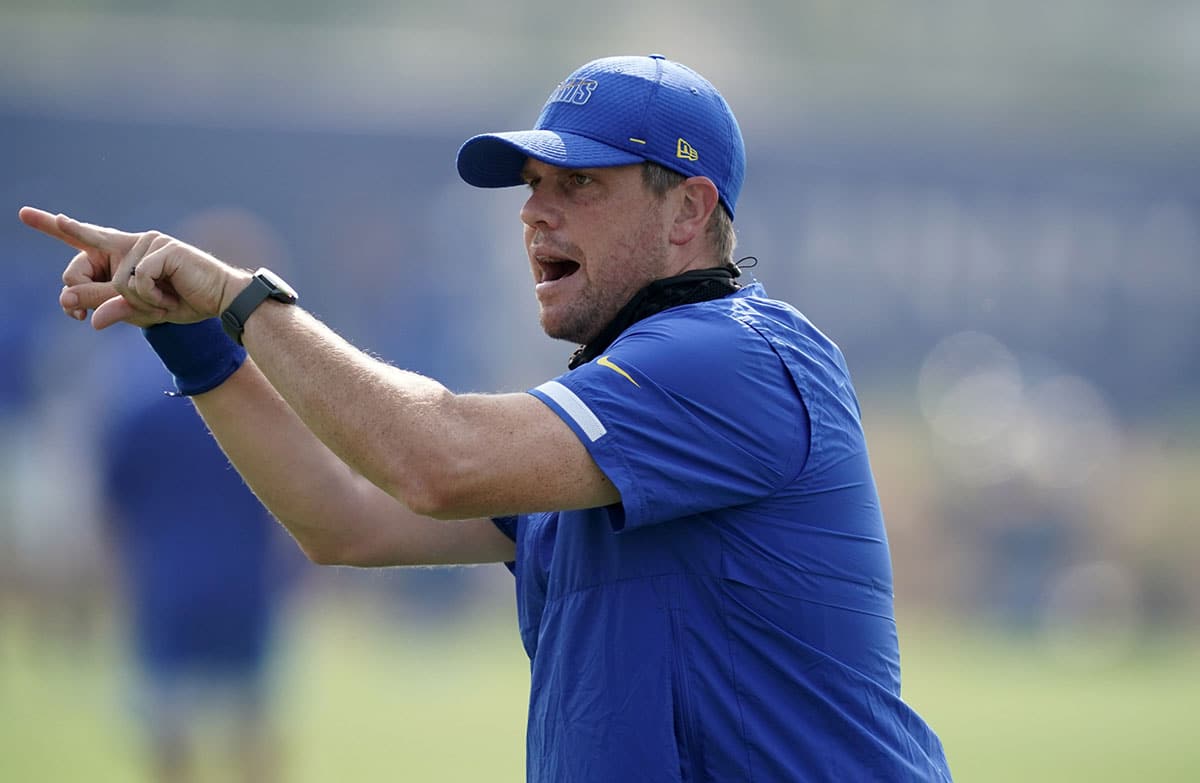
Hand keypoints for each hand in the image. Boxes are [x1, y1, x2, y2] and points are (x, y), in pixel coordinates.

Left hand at [18, 207, 251, 329]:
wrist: (222, 301)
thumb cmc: (185, 302)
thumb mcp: (142, 310)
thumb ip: (113, 308)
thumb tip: (87, 318)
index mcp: (127, 252)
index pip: (85, 238)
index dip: (54, 225)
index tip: (25, 213)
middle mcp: (135, 242)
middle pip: (90, 268)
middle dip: (98, 294)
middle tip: (138, 308)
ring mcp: (150, 242)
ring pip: (118, 281)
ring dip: (141, 301)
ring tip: (166, 300)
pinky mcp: (164, 248)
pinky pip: (139, 280)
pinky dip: (153, 297)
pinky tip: (172, 295)